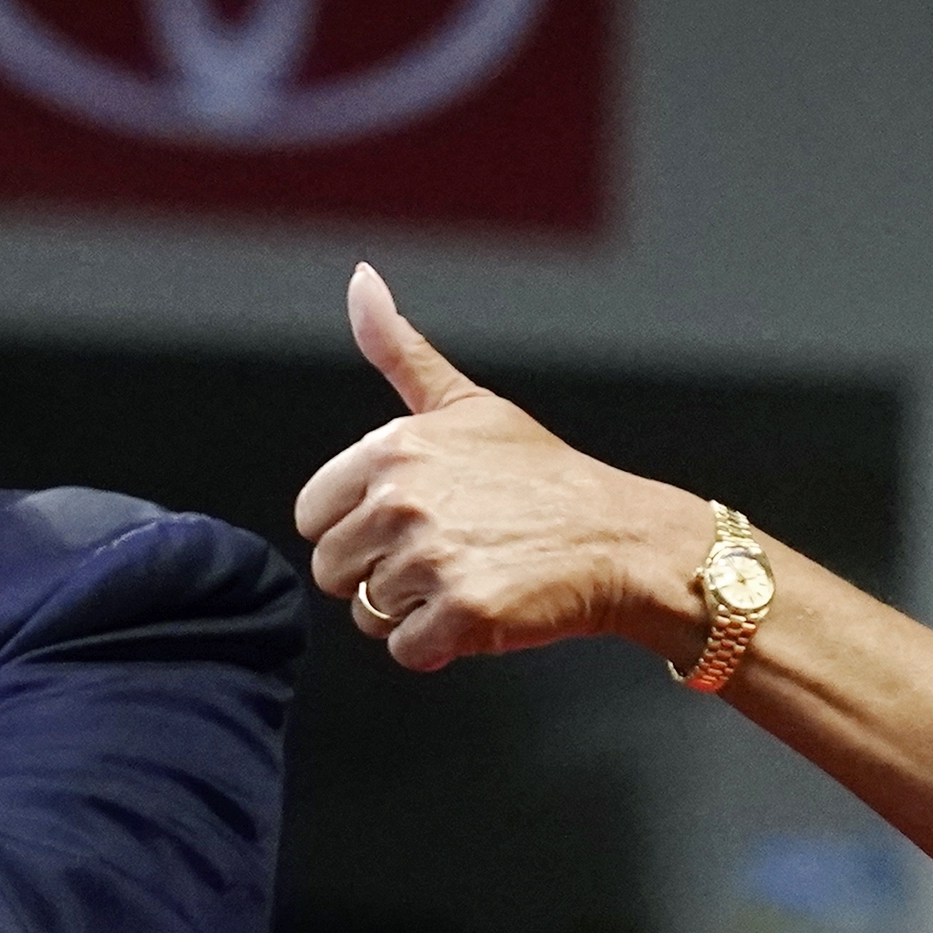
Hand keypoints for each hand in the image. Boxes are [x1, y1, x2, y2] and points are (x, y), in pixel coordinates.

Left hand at [294, 264, 713, 672]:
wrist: (619, 539)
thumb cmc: (545, 477)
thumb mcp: (469, 403)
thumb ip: (399, 351)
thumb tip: (360, 281)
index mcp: (394, 448)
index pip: (313, 516)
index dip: (356, 528)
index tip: (409, 523)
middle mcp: (404, 501)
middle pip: (334, 571)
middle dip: (380, 574)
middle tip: (444, 556)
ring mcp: (432, 559)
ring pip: (368, 614)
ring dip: (413, 610)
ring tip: (467, 578)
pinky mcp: (462, 614)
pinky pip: (406, 651)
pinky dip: (439, 645)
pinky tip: (479, 611)